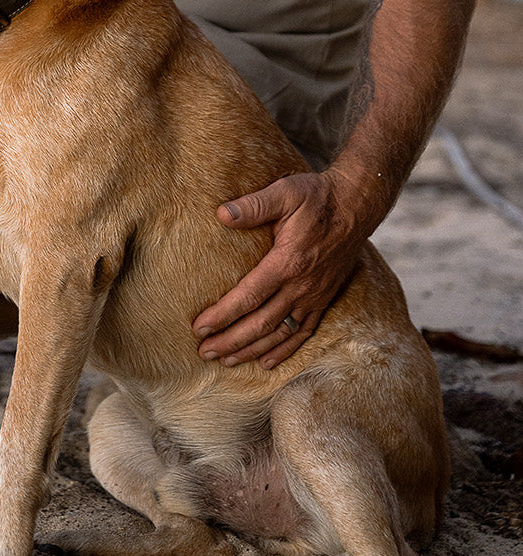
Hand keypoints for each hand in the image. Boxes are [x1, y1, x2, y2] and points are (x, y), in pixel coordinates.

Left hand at [191, 170, 368, 368]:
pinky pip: (303, 333)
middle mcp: (301, 286)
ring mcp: (314, 296)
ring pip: (279, 334)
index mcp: (287, 262)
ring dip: (252, 350)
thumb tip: (222, 214)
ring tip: (226, 361)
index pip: (248, 296)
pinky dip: (284, 351)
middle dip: (230, 340)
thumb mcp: (283, 193)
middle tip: (203, 352)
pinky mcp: (324, 299)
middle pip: (261, 323)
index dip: (222, 315)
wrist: (355, 206)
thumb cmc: (315, 197)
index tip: (199, 327)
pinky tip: (266, 362)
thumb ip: (253, 205)